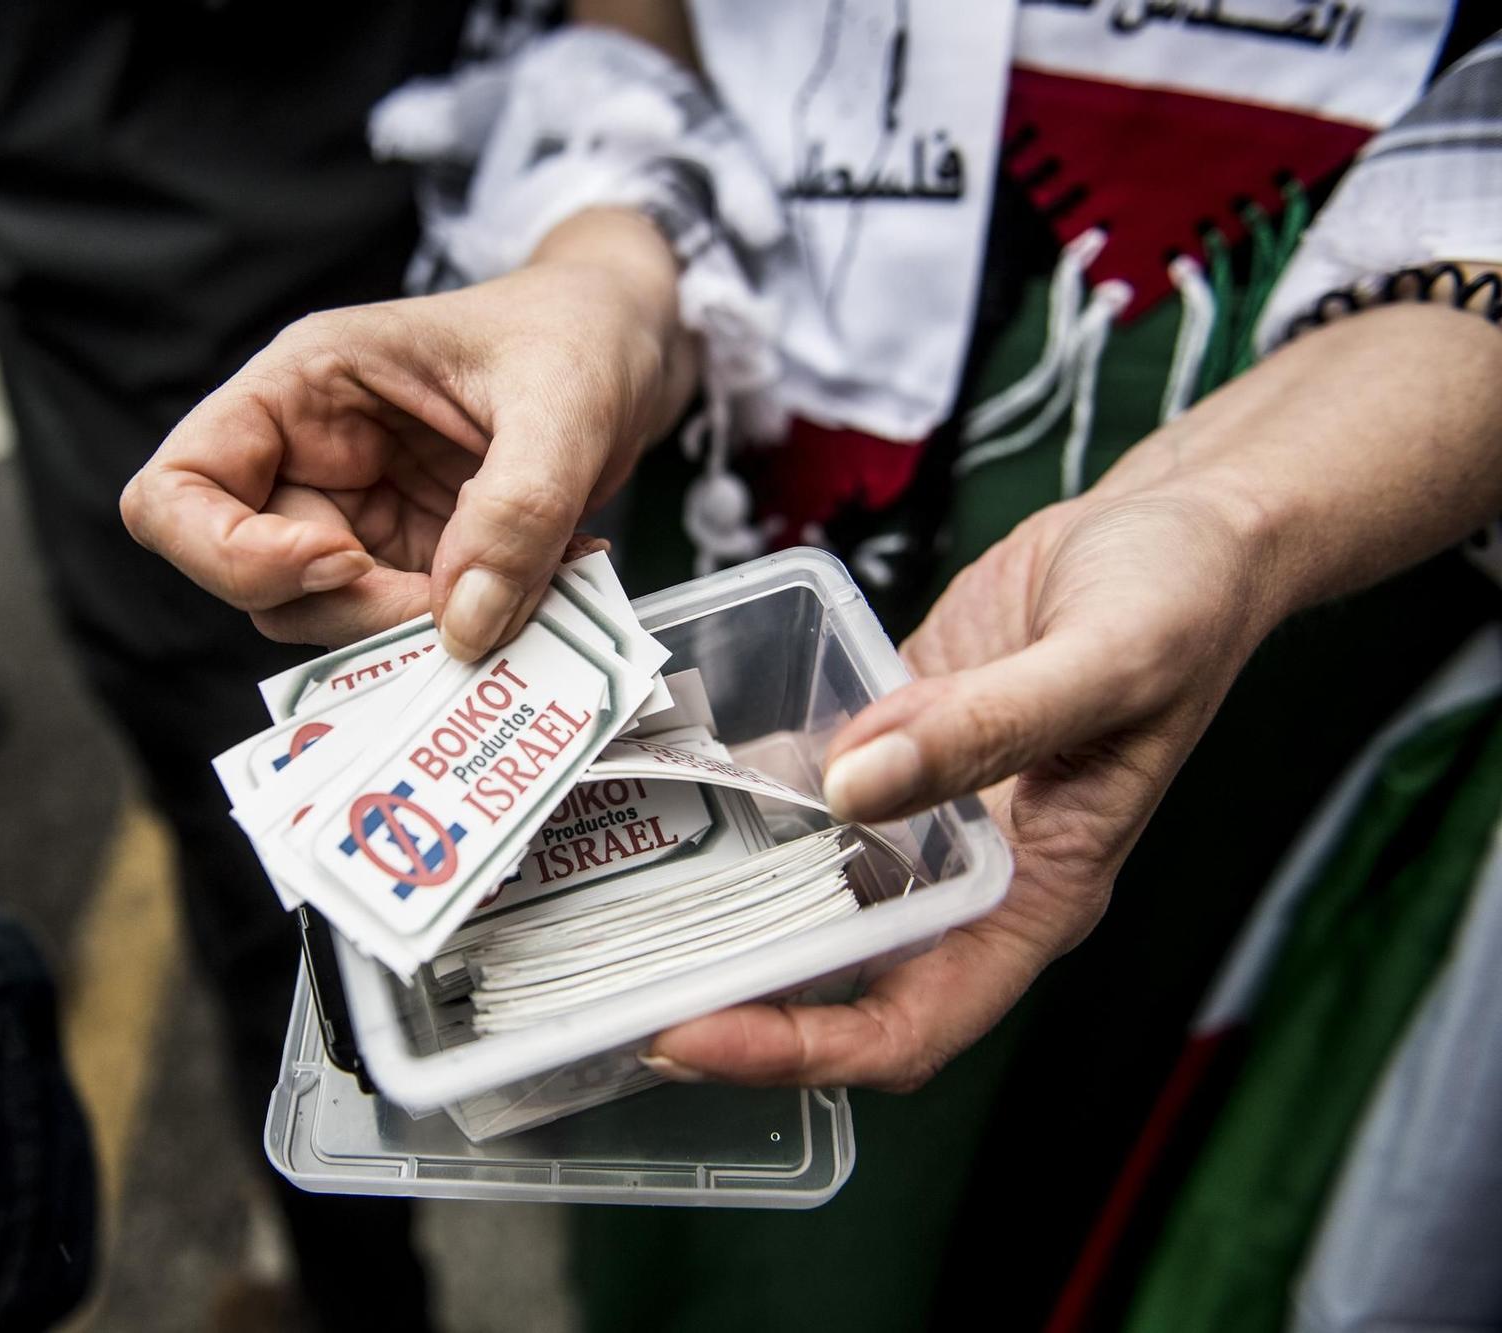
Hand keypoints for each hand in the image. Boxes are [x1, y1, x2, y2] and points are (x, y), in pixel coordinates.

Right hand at [121, 209, 694, 656]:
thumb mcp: (566, 401)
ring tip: (518, 595)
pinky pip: (400, 627)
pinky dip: (460, 634)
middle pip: (248, 578)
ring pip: (321, 619)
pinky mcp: (411, 560)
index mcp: (302, 388)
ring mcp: (356, 517)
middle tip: (459, 606)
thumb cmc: (582, 331)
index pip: (176, 490)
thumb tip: (463, 628)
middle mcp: (308, 458)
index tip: (340, 562)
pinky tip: (538, 593)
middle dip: (346, 611)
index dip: (227, 552)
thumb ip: (517, 508)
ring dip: (409, 634)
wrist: (636, 341)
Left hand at [646, 487, 1274, 1088]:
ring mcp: (923, 809)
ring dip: (723, 901)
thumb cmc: (1184, 602)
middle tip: (617, 980)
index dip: (799, 1048)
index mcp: (1035, 893)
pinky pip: (804, 788)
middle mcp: (968, 869)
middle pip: (838, 976)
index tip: (695, 1037)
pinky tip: (670, 778)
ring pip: (809, 888)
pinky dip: (743, 793)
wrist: (1183, 527)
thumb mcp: (1106, 661)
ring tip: (615, 893)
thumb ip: (986, 727)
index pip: (910, 1023)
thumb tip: (857, 785)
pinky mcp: (892, 741)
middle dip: (732, 994)